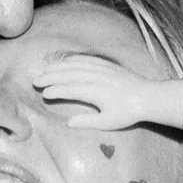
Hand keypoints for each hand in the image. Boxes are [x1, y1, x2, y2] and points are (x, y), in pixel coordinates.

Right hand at [33, 56, 182, 129]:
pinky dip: (72, 60)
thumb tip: (69, 122)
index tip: (43, 94)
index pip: (71, 89)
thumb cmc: (128, 113)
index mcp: (96, 92)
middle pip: (69, 74)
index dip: (56, 91)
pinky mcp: (106, 65)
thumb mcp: (108, 122)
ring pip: (75, 65)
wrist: (147, 96)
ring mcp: (101, 69)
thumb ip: (88, 121)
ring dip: (58, 67)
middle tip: (36, 81)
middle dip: (51, 77)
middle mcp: (97, 77)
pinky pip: (85, 59)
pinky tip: (63, 63)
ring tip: (44, 70)